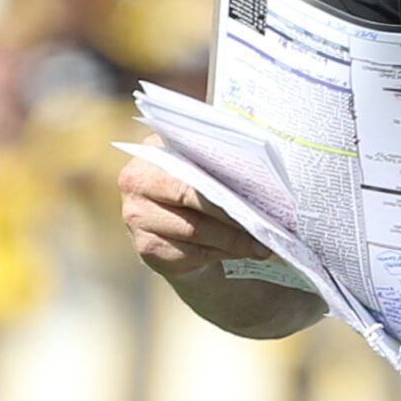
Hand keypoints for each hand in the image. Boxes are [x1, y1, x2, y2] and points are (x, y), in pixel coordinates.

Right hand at [119, 134, 271, 278]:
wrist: (173, 228)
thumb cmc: (195, 188)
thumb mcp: (200, 168)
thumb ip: (215, 163)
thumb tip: (259, 175)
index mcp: (152, 148)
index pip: (188, 157)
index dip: (221, 171)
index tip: (255, 181)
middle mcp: (136, 180)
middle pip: (190, 194)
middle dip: (231, 209)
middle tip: (264, 220)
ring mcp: (137, 216)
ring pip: (195, 228)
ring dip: (233, 238)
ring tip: (262, 242)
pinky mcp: (146, 247)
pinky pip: (191, 252)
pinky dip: (222, 252)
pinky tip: (244, 251)